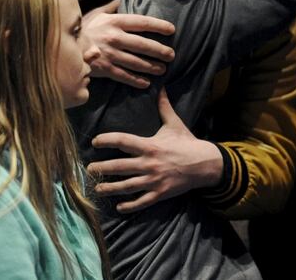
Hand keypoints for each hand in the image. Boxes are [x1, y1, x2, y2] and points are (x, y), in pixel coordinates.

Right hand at [83, 0, 174, 88]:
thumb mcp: (96, 13)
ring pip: (137, 62)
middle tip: (171, 55)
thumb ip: (112, 6)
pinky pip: (124, 76)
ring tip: (162, 69)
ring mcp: (110, 54)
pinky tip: (146, 83)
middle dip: (160, 51)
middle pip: (143, 45)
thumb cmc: (83, 29)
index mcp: (114, 22)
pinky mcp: (105, 69)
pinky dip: (137, 80)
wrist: (64, 46)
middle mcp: (114, 38)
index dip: (158, 26)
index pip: (141, 22)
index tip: (171, 29)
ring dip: (152, 67)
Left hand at [87, 89, 222, 212]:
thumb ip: (164, 107)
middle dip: (102, 168)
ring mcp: (154, 180)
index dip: (107, 140)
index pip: (123, 141)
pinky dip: (130, 206)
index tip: (95, 141)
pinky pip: (142, 201)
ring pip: (127, 186)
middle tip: (88, 169)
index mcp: (149, 145)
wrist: (207, 164)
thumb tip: (160, 87)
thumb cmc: (187, 143)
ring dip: (110, 188)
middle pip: (120, 167)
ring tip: (97, 189)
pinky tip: (118, 207)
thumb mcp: (175, 123)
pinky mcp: (161, 193)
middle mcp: (149, 163)